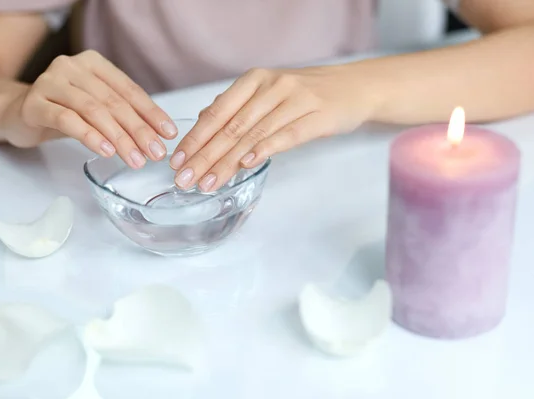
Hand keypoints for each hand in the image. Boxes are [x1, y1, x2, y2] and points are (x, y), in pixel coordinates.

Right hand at [0, 50, 176, 168]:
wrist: (17, 112)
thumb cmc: (64, 110)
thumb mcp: (97, 109)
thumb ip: (123, 115)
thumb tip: (159, 136)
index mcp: (94, 64)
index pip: (129, 90)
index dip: (151, 113)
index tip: (168, 134)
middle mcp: (72, 67)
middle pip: (114, 102)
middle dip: (139, 130)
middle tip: (155, 153)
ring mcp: (51, 82)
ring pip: (93, 111)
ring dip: (118, 137)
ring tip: (135, 159)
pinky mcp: (34, 103)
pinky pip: (67, 120)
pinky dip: (90, 136)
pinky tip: (106, 151)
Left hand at [169, 65, 371, 190]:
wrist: (354, 87)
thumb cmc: (307, 93)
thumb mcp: (269, 92)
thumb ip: (238, 107)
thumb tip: (203, 123)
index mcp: (255, 80)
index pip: (218, 112)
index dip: (196, 138)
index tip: (178, 160)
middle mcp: (272, 86)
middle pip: (232, 127)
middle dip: (205, 156)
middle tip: (185, 179)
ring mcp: (295, 100)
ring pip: (254, 135)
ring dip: (227, 162)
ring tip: (208, 182)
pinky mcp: (317, 116)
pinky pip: (287, 135)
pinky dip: (265, 150)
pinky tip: (247, 164)